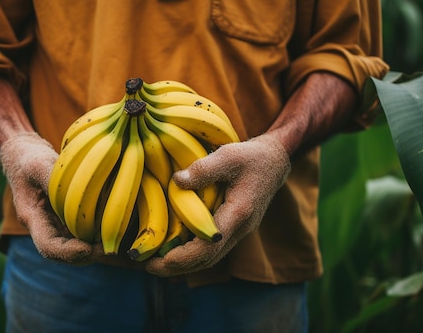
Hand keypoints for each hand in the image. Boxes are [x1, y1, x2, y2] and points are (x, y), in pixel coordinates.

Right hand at [0, 132, 102, 263]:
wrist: (26, 157)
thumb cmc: (29, 159)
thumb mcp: (38, 164)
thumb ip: (53, 179)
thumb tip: (75, 193)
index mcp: (33, 217)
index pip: (47, 246)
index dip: (67, 253)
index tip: (87, 248)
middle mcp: (44, 226)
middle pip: (64, 254)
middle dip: (88, 255)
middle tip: (111, 249)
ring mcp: (56, 224)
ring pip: (75, 246)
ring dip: (95, 248)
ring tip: (116, 241)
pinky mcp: (68, 218)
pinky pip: (83, 233)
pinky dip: (97, 235)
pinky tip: (114, 228)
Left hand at [145, 134, 290, 276]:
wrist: (275, 161)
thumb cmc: (251, 157)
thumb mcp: (228, 155)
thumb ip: (203, 169)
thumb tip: (176, 181)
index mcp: (239, 214)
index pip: (208, 246)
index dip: (182, 257)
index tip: (157, 260)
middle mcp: (240, 229)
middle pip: (207, 260)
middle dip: (177, 267)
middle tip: (148, 267)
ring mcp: (238, 231)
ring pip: (211, 258)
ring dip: (184, 265)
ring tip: (156, 264)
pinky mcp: (234, 228)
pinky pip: (213, 249)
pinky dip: (193, 255)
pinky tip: (174, 251)